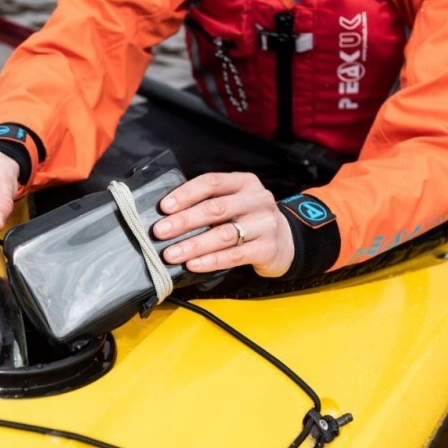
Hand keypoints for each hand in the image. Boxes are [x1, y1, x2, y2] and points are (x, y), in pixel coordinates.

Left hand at [152, 172, 294, 277]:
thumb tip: (170, 214)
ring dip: (193, 245)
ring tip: (171, 253)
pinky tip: (193, 264)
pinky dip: (210, 261)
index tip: (165, 207)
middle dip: (184, 221)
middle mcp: (256, 200)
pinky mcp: (267, 248)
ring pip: (223, 234)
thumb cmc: (250, 219)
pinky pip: (234, 256)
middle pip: (215, 209)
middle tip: (161, 231)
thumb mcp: (236, 201)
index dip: (186, 194)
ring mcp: (264, 224)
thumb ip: (211, 202)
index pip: (211, 183)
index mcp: (244, 183)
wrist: (287, 240)